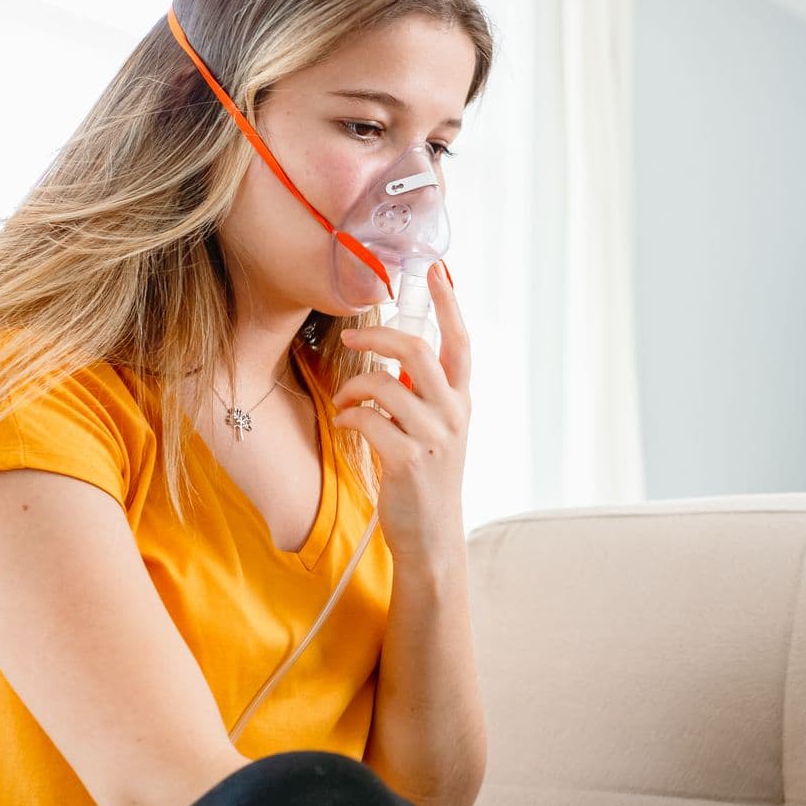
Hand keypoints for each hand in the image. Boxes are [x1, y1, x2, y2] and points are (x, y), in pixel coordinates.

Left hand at [331, 261, 471, 561]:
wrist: (431, 535)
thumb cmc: (425, 478)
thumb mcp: (436, 430)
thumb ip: (423, 393)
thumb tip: (395, 354)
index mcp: (460, 401)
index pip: (460, 342)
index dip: (449, 303)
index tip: (436, 269)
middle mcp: (453, 414)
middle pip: (416, 350)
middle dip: (378, 335)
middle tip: (352, 336)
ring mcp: (433, 437)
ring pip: (385, 383)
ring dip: (354, 385)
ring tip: (346, 400)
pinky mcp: (407, 460)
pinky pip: (368, 418)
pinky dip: (349, 416)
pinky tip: (346, 425)